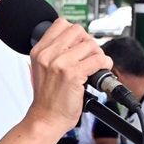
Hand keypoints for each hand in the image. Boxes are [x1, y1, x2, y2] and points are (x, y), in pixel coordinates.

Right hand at [26, 18, 111, 136]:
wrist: (46, 118)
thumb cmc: (48, 98)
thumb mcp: (43, 69)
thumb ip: (55, 52)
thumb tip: (79, 41)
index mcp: (39, 51)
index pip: (61, 24)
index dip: (75, 33)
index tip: (79, 45)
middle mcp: (48, 54)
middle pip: (77, 31)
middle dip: (88, 42)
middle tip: (89, 56)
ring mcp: (60, 63)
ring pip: (90, 44)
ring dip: (98, 54)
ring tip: (94, 66)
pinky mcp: (72, 74)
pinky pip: (98, 59)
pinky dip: (105, 64)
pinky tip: (100, 71)